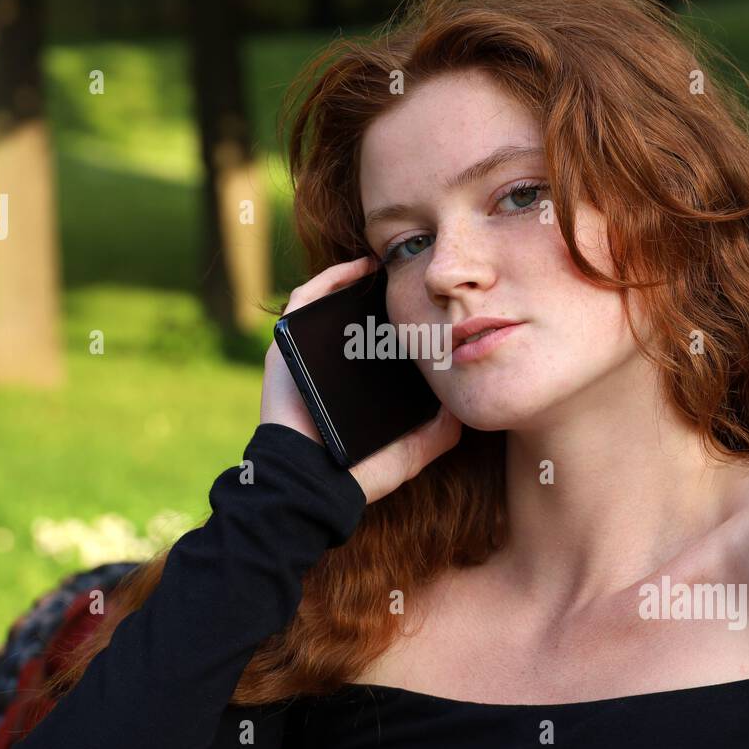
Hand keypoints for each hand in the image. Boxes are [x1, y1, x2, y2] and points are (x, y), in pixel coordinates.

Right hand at [260, 255, 462, 503]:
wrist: (316, 486)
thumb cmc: (360, 473)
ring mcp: (306, 356)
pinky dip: (330, 278)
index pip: (378, 344)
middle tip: (415, 275)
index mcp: (356, 387)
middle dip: (384, 296)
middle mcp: (331, 368)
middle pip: (358, 321)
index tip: (433, 302)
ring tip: (391, 262)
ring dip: (358, 279)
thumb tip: (463, 403)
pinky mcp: (285, 347)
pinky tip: (362, 267)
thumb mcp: (413, 450)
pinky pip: (304, 300)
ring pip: (331, 304)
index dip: (402, 320)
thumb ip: (441, 431)